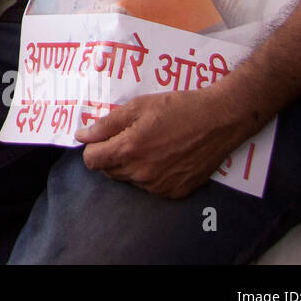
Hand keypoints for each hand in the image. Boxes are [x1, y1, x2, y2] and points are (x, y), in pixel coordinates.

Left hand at [76, 87, 250, 198]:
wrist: (219, 120)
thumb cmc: (178, 108)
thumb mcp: (137, 107)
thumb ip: (106, 124)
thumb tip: (82, 136)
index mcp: (130, 150)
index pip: (92, 160)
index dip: (93, 147)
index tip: (102, 138)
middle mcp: (142, 173)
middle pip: (108, 171)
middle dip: (111, 155)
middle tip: (128, 136)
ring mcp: (159, 186)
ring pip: (129, 180)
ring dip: (130, 165)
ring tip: (149, 144)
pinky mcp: (175, 192)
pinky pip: (150, 187)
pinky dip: (150, 174)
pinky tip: (163, 156)